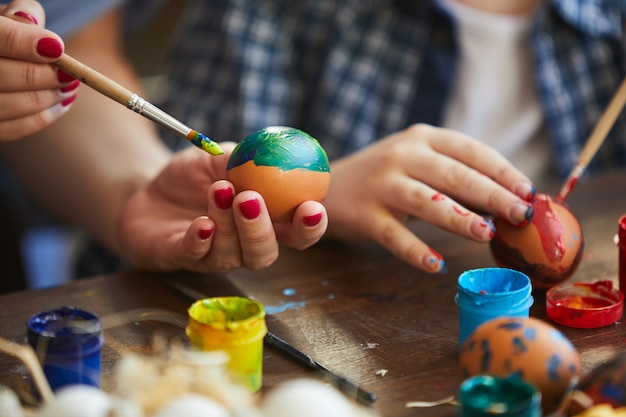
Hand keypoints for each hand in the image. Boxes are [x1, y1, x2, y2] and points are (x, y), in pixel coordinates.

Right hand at [0, 0, 77, 141]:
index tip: (58, 47)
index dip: (27, 43)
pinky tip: (60, 105)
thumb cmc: (1, 38)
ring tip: (69, 88)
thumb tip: (40, 32)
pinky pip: (10, 129)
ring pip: (9, 105)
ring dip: (47, 98)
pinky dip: (41, 117)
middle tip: (69, 75)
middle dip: (43, 76)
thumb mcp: (3, 18)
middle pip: (3, 76)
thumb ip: (19, 20)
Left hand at [117, 143, 327, 272]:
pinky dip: (200, 240)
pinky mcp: (179, 257)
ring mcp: (211, 255)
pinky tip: (201, 223)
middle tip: (251, 200)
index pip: (297, 234)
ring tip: (219, 189)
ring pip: (231, 255)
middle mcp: (242, 246)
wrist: (148, 191)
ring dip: (228, 224)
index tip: (312, 207)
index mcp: (264, 222)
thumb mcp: (221, 159)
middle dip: (262, 230)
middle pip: (265, 254)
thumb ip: (249, 159)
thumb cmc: (194, 177)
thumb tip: (275, 150)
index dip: (311, 227)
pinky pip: (194, 255)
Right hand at [323, 124, 535, 272]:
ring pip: (427, 202)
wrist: (323, 185)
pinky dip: (416, 252)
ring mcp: (381, 185)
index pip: (470, 150)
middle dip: (493, 196)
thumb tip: (505, 200)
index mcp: (421, 137)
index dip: (502, 170)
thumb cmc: (383, 176)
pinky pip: (395, 237)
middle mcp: (402, 155)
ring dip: (460, 220)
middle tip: (521, 216)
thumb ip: (452, 175)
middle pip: (455, 175)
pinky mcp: (365, 215)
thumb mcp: (416, 162)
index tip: (529, 191)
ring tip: (486, 235)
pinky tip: (436, 265)